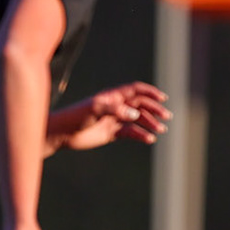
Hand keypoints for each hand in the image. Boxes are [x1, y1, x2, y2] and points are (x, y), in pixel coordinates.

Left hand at [52, 82, 169, 151]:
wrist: (62, 133)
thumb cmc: (76, 116)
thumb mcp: (94, 109)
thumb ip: (115, 109)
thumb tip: (135, 114)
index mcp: (113, 96)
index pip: (135, 90)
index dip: (150, 92)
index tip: (162, 98)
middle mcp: (116, 107)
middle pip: (141, 105)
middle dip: (154, 109)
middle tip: (166, 116)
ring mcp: (115, 120)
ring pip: (138, 120)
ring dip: (150, 123)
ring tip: (161, 130)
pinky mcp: (113, 133)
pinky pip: (131, 133)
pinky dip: (141, 135)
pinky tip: (149, 139)